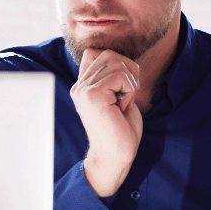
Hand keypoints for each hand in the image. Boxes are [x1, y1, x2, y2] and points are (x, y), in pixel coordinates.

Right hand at [71, 48, 143, 196]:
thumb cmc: (120, 130)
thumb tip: (118, 57)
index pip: (96, 52)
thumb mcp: (117, 97)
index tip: (122, 87)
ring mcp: (84, 90)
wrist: (115, 157)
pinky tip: (123, 107)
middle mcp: (79, 86)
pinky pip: (121, 76)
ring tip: (125, 103)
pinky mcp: (93, 95)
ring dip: (131, 83)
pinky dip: (130, 90)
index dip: (117, 62)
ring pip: (117, 63)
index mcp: (82, 86)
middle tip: (128, 94)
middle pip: (109, 54)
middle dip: (129, 70)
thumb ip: (113, 76)